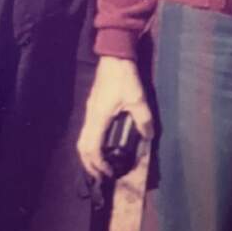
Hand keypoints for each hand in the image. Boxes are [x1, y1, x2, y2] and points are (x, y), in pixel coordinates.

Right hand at [76, 56, 153, 179]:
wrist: (114, 56)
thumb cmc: (124, 77)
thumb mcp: (138, 98)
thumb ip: (144, 118)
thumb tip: (149, 136)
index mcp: (98, 118)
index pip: (91, 149)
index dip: (98, 164)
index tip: (109, 173)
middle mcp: (90, 117)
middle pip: (82, 148)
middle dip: (90, 165)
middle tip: (102, 175)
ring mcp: (89, 111)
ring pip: (83, 140)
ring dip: (90, 155)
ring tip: (101, 164)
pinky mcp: (93, 107)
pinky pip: (87, 132)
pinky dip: (91, 144)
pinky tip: (102, 145)